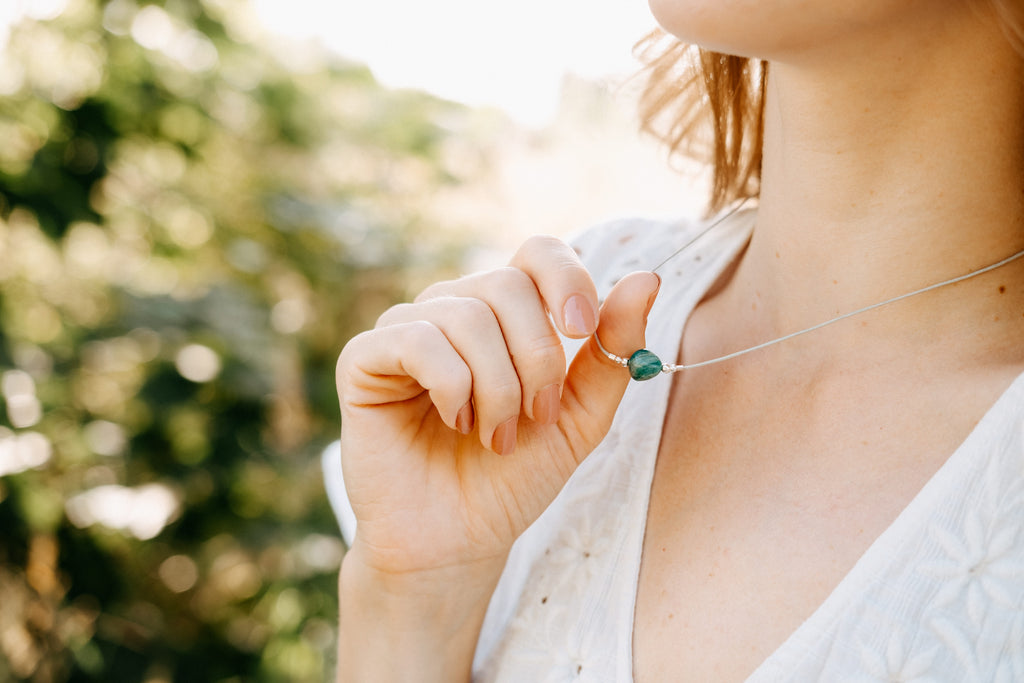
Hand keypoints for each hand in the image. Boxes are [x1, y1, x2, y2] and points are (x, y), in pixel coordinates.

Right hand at [336, 235, 660, 577]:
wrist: (458, 541)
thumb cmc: (513, 477)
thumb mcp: (579, 417)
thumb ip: (610, 353)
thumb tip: (646, 278)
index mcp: (505, 314)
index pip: (537, 252)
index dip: (566, 279)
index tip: (583, 331)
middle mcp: (454, 308)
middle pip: (507, 284)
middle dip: (536, 359)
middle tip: (535, 417)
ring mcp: (407, 328)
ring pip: (466, 315)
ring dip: (497, 386)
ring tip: (496, 435)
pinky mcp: (365, 358)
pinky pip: (418, 338)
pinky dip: (452, 386)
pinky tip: (453, 421)